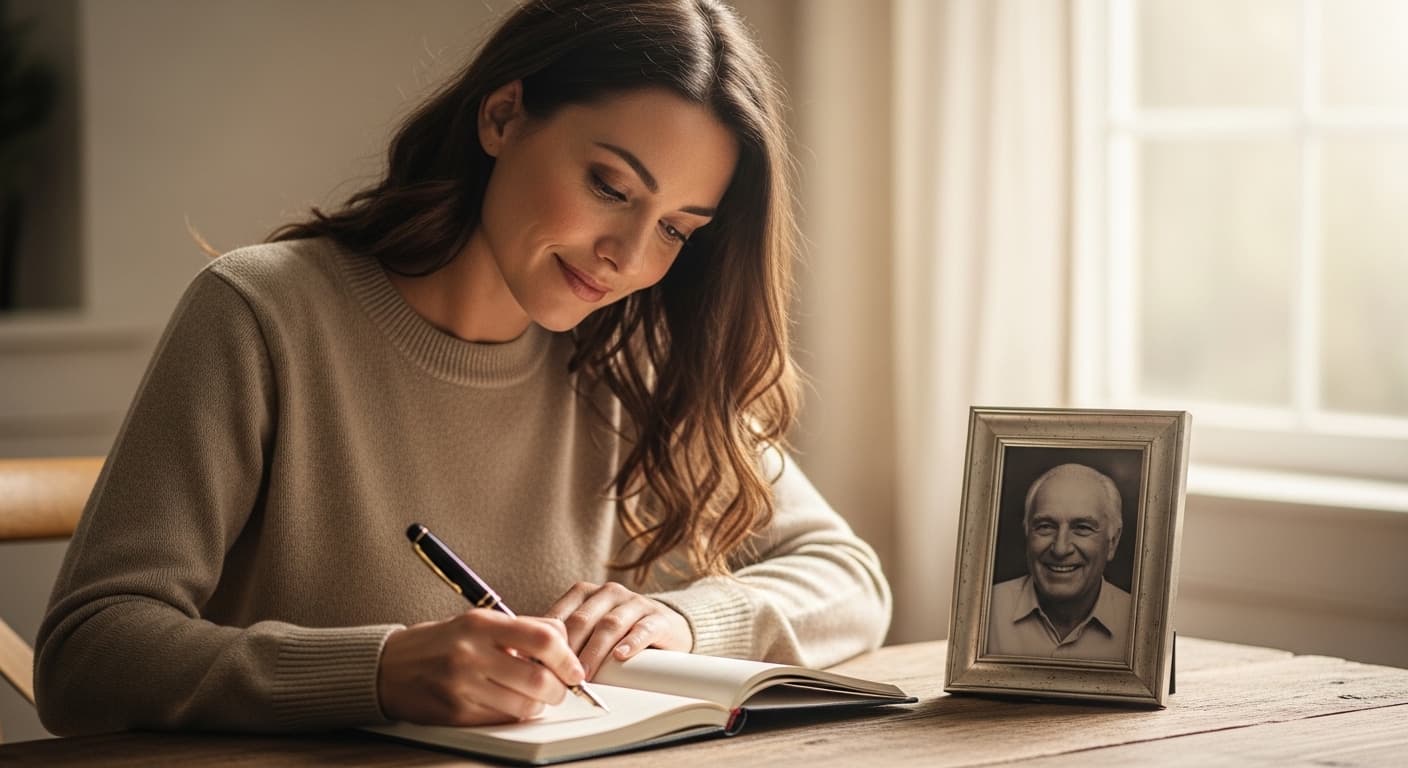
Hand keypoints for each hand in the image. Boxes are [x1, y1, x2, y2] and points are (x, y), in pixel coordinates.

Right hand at [377, 610, 584, 725]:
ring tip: (532, 697)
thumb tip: (563, 641)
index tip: (574, 669)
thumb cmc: (440, 643)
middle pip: (539, 678)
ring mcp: (462, 686)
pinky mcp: (455, 713)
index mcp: (481, 624)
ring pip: (524, 705)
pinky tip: (508, 704)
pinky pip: (502, 719)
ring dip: (538, 705)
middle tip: (560, 689)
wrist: (388, 668)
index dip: (567, 658)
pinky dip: (514, 715)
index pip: (542, 639)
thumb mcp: (477, 622)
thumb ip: (519, 629)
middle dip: (559, 689)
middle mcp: (471, 653)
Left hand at [544, 581, 692, 678]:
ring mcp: (634, 603)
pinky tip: (620, 656)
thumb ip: (564, 640)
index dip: (549, 640)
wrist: (664, 626)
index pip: (561, 613)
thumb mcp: (588, 629)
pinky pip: (642, 629)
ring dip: (595, 651)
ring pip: (610, 625)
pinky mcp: (658, 618)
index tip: (538, 664)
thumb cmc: (617, 632)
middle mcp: (609, 593)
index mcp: (585, 593)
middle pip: (583, 619)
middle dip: (569, 649)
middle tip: (559, 674)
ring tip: (585, 673)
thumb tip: (529, 663)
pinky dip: (630, 643)